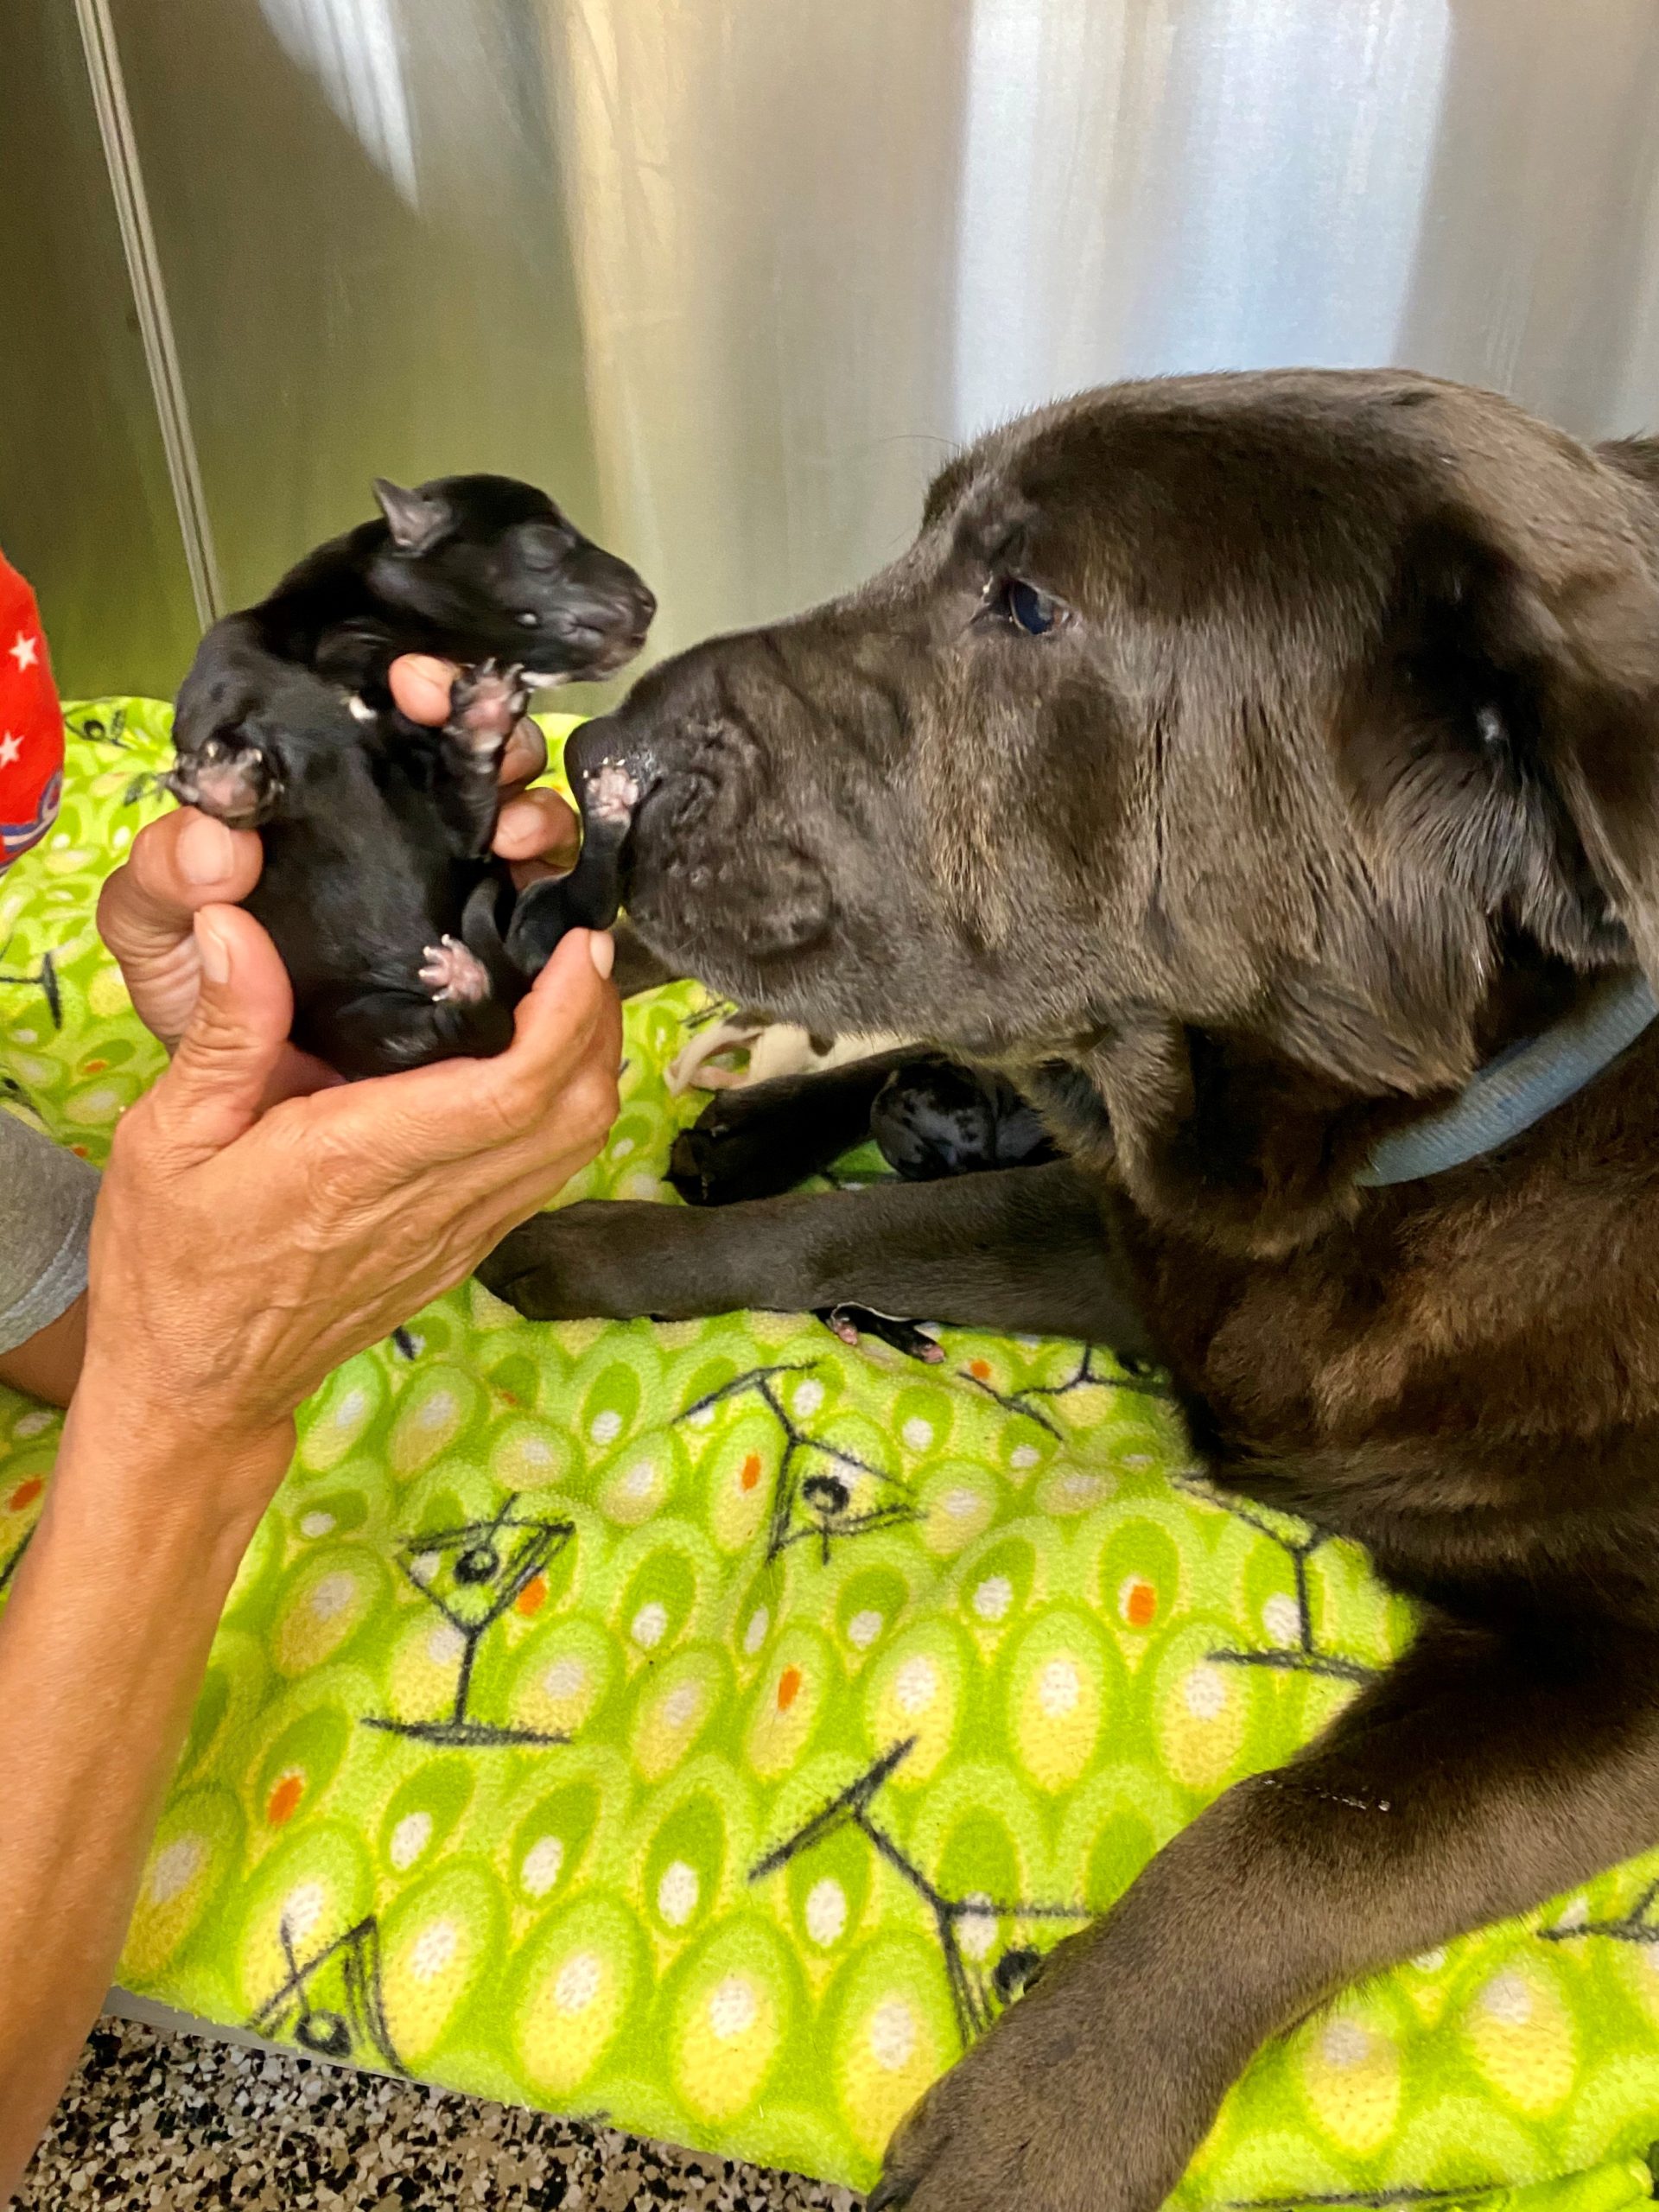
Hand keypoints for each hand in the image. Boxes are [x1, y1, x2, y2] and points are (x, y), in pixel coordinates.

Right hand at [77, 899, 619, 1531]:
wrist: (196, 1388)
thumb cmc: (171, 1264)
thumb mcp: (167, 1138)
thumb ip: (224, 1033)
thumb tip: (237, 926)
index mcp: (359, 1161)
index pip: (512, 1089)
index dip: (569, 1014)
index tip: (580, 946)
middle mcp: (430, 1202)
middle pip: (573, 1113)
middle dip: (599, 1023)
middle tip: (582, 951)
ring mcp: (458, 1235)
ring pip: (575, 1147)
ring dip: (594, 1066)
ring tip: (573, 993)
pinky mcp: (463, 1252)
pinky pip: (546, 1175)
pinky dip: (567, 1112)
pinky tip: (542, 1064)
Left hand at [99, 653, 582, 1048]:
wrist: (243, 1106)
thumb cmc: (199, 997)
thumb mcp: (154, 932)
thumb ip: (162, 879)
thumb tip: (217, 839)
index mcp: (331, 801)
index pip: (392, 717)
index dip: (422, 689)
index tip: (414, 686)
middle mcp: (408, 831)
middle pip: (480, 756)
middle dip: (498, 735)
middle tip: (486, 744)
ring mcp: (461, 890)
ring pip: (528, 822)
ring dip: (535, 811)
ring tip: (514, 833)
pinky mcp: (500, 955)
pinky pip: (548, 913)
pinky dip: (558, 892)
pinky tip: (539, 891)